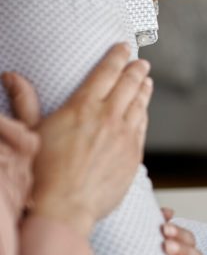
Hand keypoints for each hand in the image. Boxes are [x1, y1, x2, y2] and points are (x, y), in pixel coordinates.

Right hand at [3, 43, 151, 235]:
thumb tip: (12, 76)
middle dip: (135, 70)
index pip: (106, 73)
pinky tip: (144, 110)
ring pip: (139, 105)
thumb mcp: (30, 131)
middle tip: (141, 62)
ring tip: (146, 81)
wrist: (64, 207)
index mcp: (83, 107)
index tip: (123, 47)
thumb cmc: (42, 172)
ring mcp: (124, 136)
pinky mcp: (133, 154)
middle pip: (128, 85)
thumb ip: (25, 101)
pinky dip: (144, 113)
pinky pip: (142, 127)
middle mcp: (108, 117)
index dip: (117, 57)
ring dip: (143, 90)